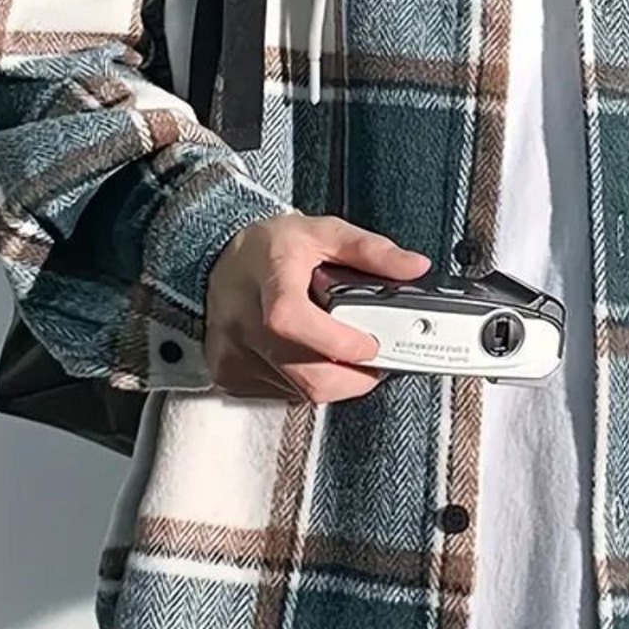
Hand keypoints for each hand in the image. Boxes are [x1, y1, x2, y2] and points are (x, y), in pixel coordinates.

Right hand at [204, 213, 430, 403]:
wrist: (214, 261)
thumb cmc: (269, 248)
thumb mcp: (323, 233)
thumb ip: (371, 251)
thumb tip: (414, 267)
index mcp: (270, 281)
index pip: (293, 321)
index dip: (339, 342)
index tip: (371, 344)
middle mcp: (245, 323)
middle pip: (307, 375)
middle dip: (355, 376)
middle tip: (372, 355)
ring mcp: (235, 355)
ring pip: (301, 391)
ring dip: (334, 380)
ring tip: (339, 350)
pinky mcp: (230, 376)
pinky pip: (283, 395)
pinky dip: (306, 383)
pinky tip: (307, 356)